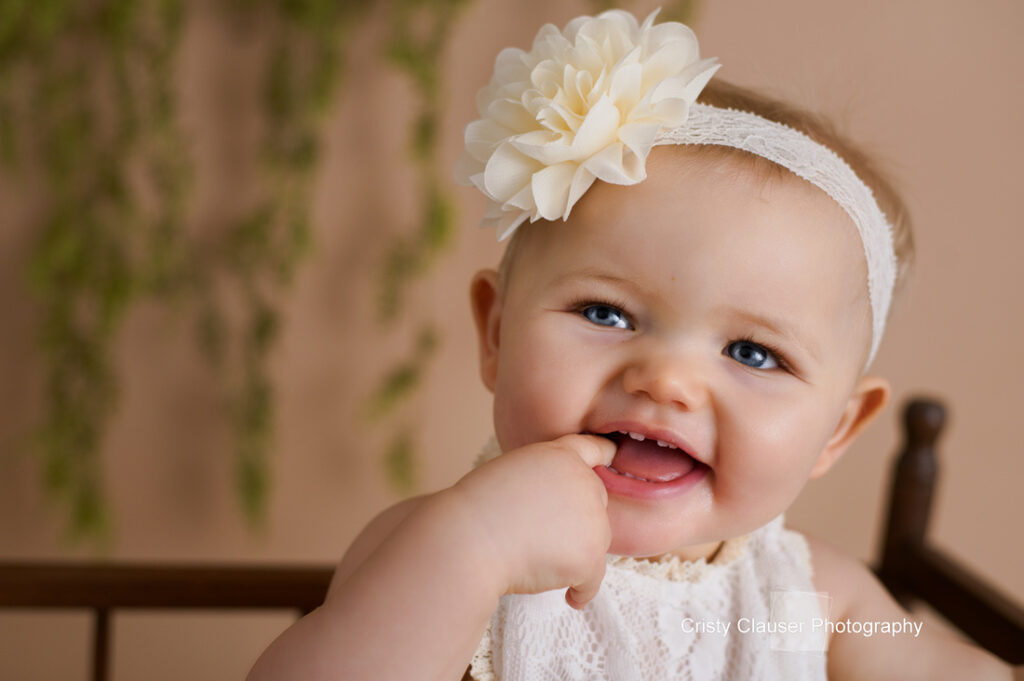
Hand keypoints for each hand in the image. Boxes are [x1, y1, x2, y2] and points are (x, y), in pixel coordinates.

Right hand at [448, 433, 616, 609]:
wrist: (468, 538)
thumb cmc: (476, 509)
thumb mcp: (511, 474)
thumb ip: (543, 483)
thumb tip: (560, 513)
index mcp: (560, 455)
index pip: (592, 448)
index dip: (605, 452)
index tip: (613, 454)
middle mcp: (583, 481)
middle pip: (596, 504)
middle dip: (579, 522)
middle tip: (543, 538)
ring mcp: (591, 519)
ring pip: (594, 544)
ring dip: (574, 556)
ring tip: (536, 563)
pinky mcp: (590, 556)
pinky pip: (593, 580)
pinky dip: (581, 591)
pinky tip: (570, 599)